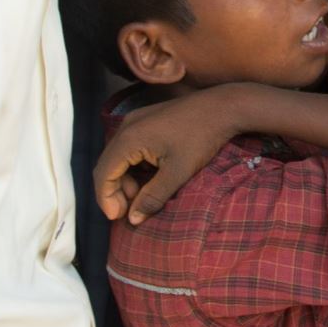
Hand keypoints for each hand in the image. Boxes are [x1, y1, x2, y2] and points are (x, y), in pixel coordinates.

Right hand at [93, 87, 238, 223]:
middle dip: (114, 191)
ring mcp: (136, 120)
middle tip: (130, 212)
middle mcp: (126, 126)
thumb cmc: (202, 138)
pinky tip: (150, 178)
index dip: (106, 199)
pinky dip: (134, 166)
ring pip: (118, 156)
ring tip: (142, 197)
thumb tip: (134, 219)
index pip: (103, 174)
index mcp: (129, 138)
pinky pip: (129, 147)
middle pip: (107, 165)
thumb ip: (153, 197)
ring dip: (125, 179)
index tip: (118, 218)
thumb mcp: (178, 173)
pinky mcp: (146, 120)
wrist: (224, 107)